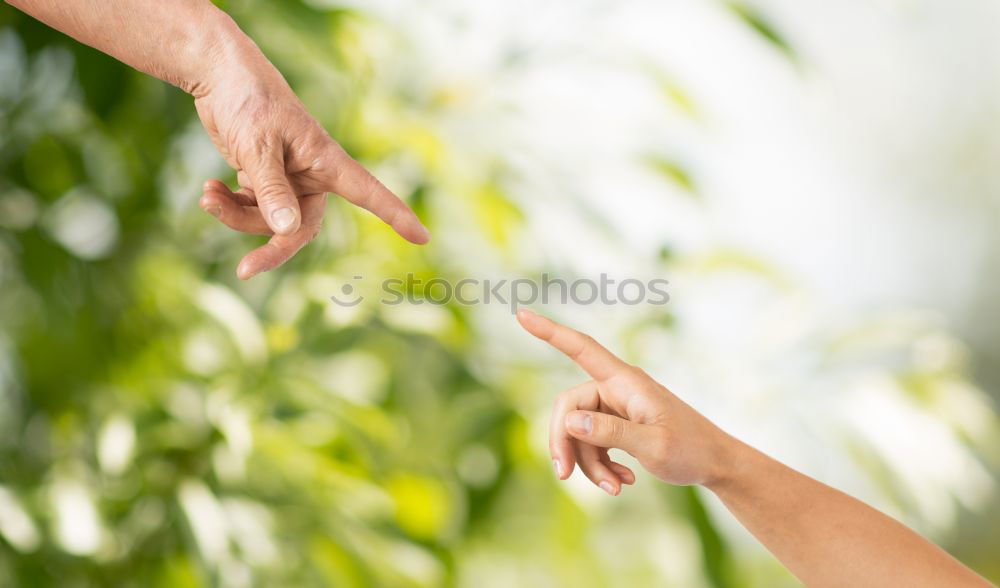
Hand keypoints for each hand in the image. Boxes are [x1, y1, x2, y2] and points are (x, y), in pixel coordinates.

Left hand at [194, 29, 429, 278]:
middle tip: (244, 272)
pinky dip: (228, 206)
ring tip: (207, 195)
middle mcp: (312, 176)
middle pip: (302, 229)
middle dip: (271, 246)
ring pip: (270, 222)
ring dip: (236, 218)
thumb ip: (271, 190)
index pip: (369, 193)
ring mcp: (288, 181)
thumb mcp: (257, 146)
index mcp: (325, 162)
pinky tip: (208, 190)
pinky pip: (251, 210)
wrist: (219, 76)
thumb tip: (289, 231)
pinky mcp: (264, 180)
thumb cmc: (247, 102)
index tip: (423, 237)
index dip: (396, 215)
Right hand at [516, 309, 736, 495]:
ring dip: (589, 464)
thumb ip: (612, 431)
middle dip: (565, 443)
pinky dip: (601, 466)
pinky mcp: (618, 426)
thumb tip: (571, 420)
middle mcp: (617, 390)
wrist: (716, 464)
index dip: (550, 332)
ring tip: (615, 489)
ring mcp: (616, 408)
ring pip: (580, 432)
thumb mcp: (653, 444)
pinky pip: (592, 444)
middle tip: (564, 477)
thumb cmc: (692, 449)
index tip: (521, 315)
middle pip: (569, 408)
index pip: (582, 348)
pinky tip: (622, 482)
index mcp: (626, 382)